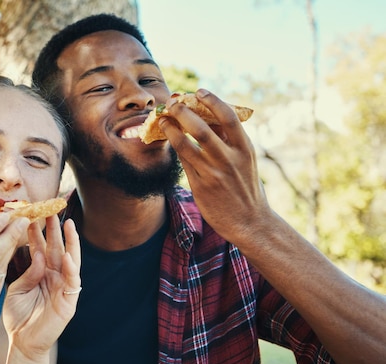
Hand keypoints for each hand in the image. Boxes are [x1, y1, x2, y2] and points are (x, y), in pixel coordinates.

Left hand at [2, 216, 80, 359]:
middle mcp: (54, 276)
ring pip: (70, 260)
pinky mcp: (69, 301)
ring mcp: (63, 287)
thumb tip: (37, 254)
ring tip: (67, 225)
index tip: (32, 212)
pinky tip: (67, 255)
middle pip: (56, 248)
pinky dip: (71, 268)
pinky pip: (72, 281)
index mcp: (41, 272)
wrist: (23, 343)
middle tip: (50, 209)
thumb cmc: (19, 316)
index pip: (41, 247)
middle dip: (54, 229)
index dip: (37, 231)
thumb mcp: (17, 289)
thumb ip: (27, 273)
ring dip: (70, 242)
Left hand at [160, 89, 271, 244]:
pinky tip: (167, 139)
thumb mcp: (246, 160)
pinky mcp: (201, 185)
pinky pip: (184, 161)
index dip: (212, 100)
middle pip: (202, 127)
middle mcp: (230, 158)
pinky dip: (174, 147)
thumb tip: (209, 117)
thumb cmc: (246, 187)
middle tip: (173, 102)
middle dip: (184, 111)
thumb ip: (230, 140)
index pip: (228, 116)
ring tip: (163, 119)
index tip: (199, 91)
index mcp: (245, 148)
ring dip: (172, 128)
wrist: (250, 222)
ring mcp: (214, 172)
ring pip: (187, 144)